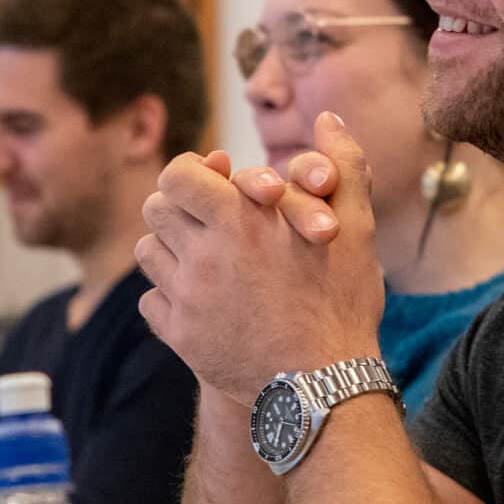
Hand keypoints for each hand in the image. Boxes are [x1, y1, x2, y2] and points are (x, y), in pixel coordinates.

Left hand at [134, 113, 386, 406]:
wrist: (324, 385)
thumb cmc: (342, 301)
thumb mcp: (356, 226)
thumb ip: (340, 165)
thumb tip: (328, 119)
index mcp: (240, 219)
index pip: (177, 175)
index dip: (191, 172)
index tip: (212, 180)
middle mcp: (203, 254)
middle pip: (156, 210)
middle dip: (178, 207)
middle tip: (207, 219)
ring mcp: (186, 298)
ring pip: (148, 254)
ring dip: (170, 249)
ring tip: (203, 258)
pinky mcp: (179, 336)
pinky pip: (151, 301)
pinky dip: (168, 295)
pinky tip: (200, 301)